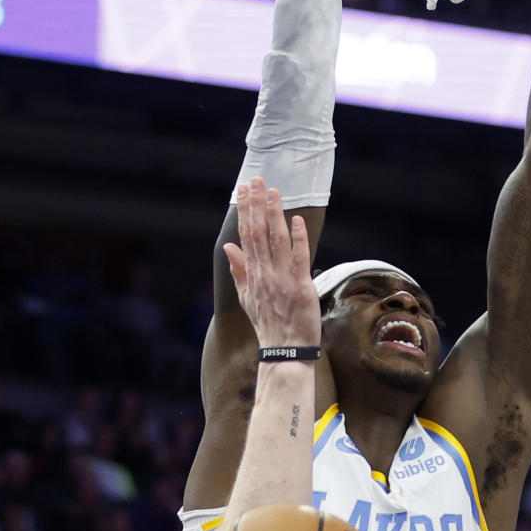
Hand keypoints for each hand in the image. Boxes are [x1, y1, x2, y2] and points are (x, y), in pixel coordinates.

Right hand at [223, 178, 320, 349]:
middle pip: (258, 232)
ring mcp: (281, 279)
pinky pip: (299, 258)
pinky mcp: (300, 287)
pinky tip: (295, 220)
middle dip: (257, 204)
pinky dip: (297, 239)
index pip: (247, 235)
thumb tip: (229, 247)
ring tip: (273, 192)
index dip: (245, 211)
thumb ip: (238, 269)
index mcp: (252, 273)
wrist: (283, 350)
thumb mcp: (247, 297)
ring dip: (274, 214)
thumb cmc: (268, 324)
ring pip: (276, 240)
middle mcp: (264, 273)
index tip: (243, 190)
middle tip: (257, 180)